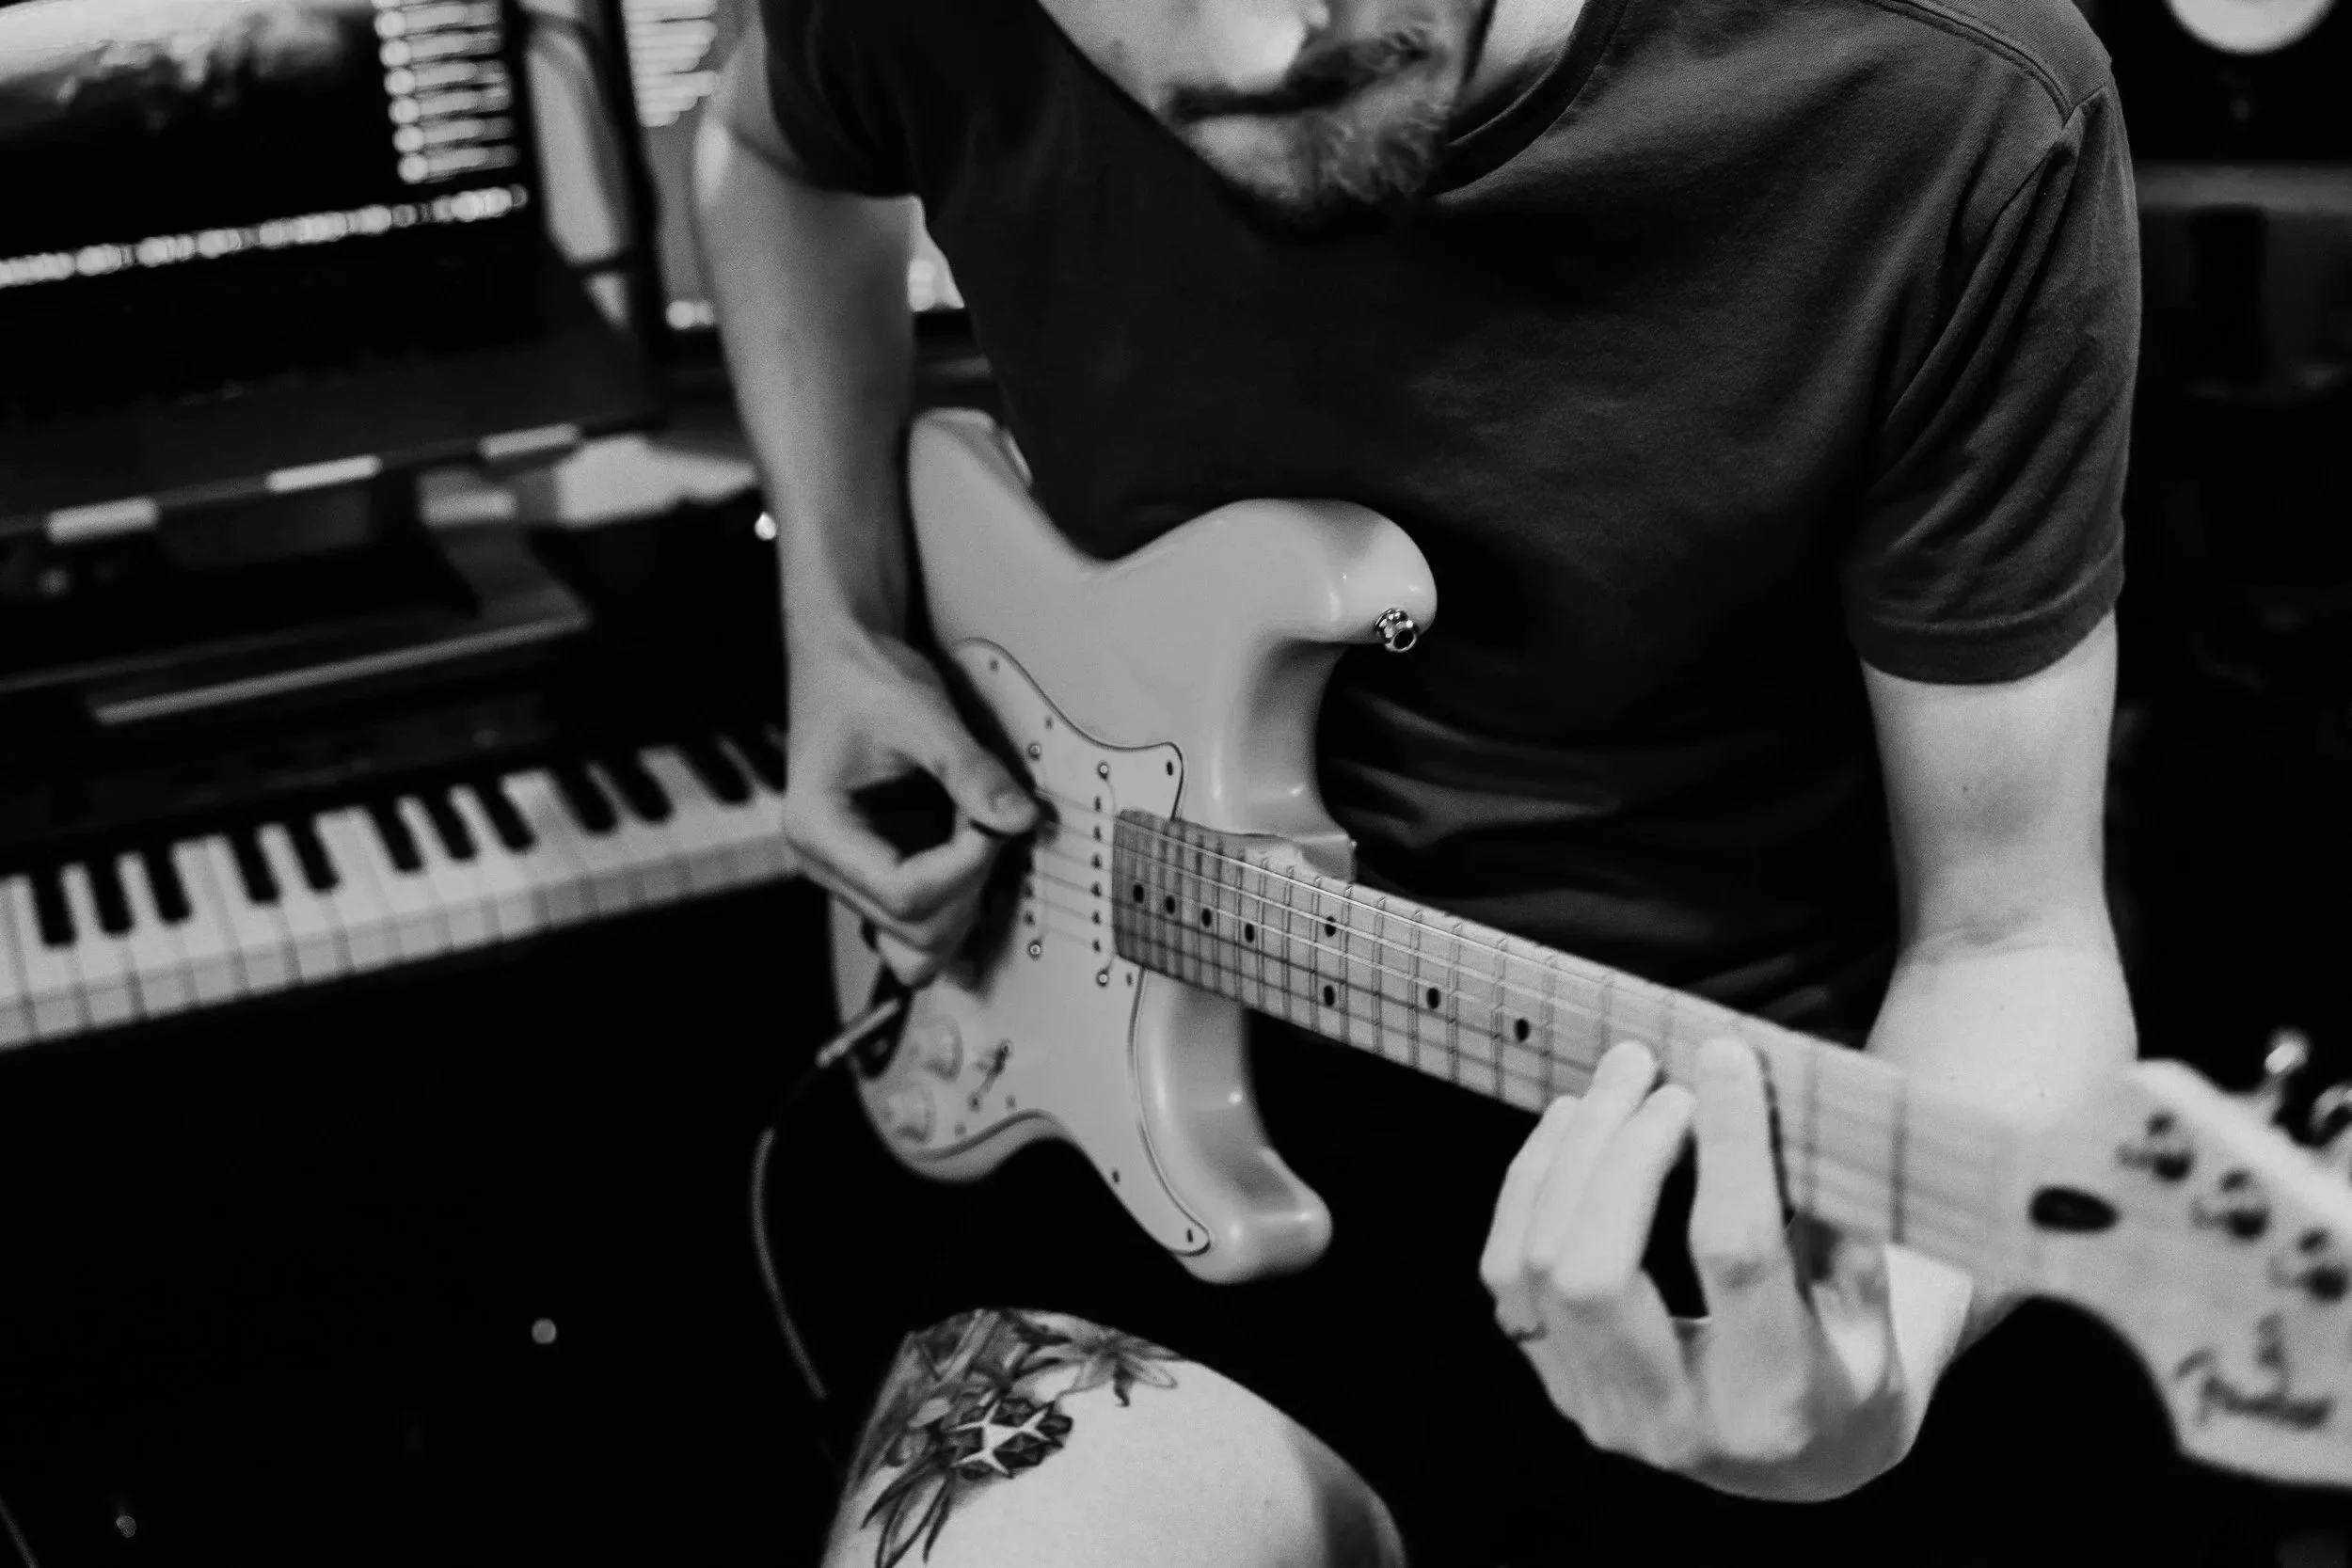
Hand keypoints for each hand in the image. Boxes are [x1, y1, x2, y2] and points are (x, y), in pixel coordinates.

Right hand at [782, 624, 1037, 984]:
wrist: (844, 660)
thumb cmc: (863, 680)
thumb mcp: (923, 715)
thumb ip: (971, 772)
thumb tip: (1021, 819)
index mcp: (819, 830)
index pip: (905, 893)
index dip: (967, 866)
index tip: (998, 819)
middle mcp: (828, 865)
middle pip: (915, 930)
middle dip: (971, 886)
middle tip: (993, 821)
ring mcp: (854, 875)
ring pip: (920, 942)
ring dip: (968, 901)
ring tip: (979, 835)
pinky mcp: (881, 870)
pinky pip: (923, 920)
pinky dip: (960, 901)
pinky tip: (977, 854)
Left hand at [1479, 1039, 1922, 1502]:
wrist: (1805, 1457)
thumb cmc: (1853, 1359)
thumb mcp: (1875, 1303)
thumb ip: (1833, 1215)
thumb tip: (1763, 1097)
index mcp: (1773, 1402)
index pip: (1732, 1255)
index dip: (1728, 1145)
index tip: (1726, 1056)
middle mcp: (1670, 1422)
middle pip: (1594, 1270)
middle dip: (1618, 1153)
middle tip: (1660, 1075)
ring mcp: (1596, 1409)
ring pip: (1536, 1264)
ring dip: (1569, 1154)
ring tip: (1618, 1079)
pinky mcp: (1555, 1382)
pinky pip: (1507, 1271)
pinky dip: (1531, 1183)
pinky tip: (1570, 1124)